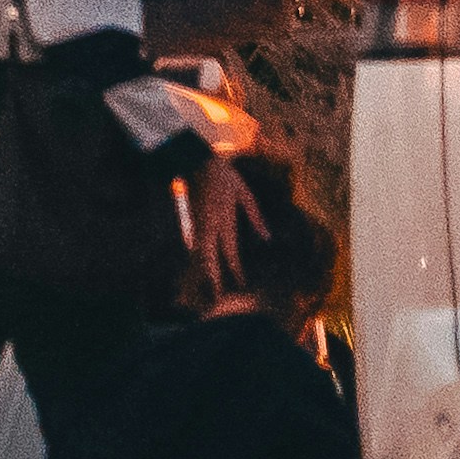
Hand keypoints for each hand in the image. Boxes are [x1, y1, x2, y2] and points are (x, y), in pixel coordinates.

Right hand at [179, 159, 251, 297]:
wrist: (196, 160)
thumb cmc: (225, 175)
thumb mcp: (244, 193)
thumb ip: (255, 216)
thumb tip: (267, 237)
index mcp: (225, 220)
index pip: (230, 252)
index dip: (235, 270)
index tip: (241, 285)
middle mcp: (210, 226)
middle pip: (210, 259)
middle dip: (214, 278)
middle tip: (219, 297)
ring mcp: (199, 224)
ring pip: (201, 253)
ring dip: (205, 270)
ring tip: (210, 286)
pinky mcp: (193, 221)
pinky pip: (197, 244)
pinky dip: (200, 257)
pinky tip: (203, 264)